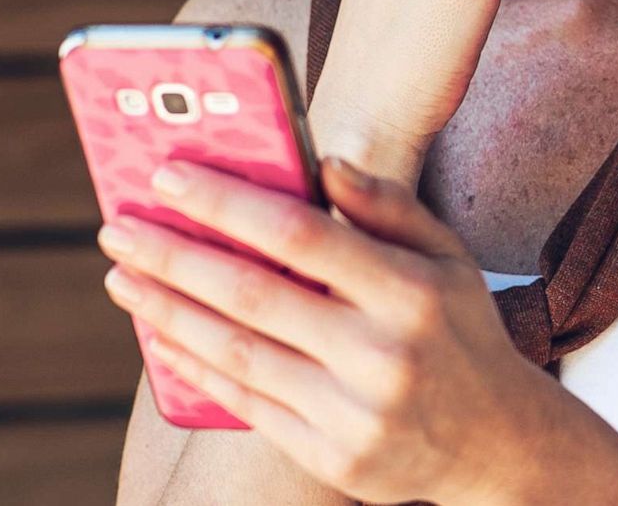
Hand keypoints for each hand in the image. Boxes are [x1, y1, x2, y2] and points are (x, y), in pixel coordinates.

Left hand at [96, 155, 566, 504]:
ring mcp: (354, 411)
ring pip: (237, 352)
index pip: (302, 235)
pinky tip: (161, 336)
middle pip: (252, 294)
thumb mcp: (449, 259)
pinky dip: (195, 367)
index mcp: (412, 291)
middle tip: (119, 226)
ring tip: (123, 277)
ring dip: (167, 311)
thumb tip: (324, 161)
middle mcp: (382, 352)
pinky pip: (246, 404)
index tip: (169, 177)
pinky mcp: (331, 456)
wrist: (498, 443)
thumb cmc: (462, 332)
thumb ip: (389, 207)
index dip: (229, 204)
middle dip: (174, 255)